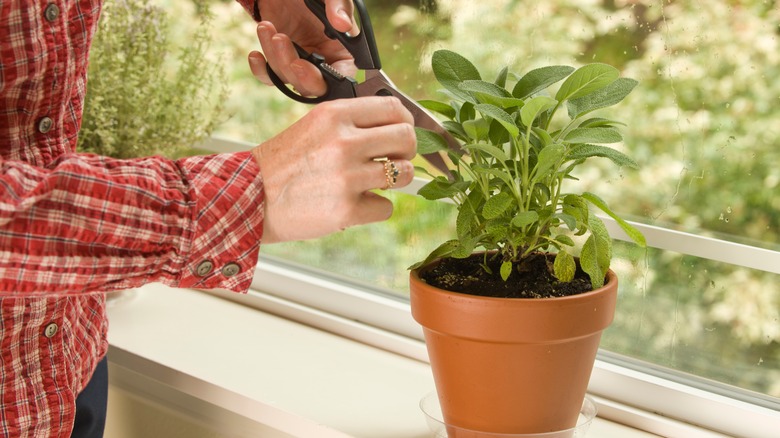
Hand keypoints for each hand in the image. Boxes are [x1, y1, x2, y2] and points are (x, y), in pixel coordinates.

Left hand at [248, 0, 358, 96]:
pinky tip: (255, 55)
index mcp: (343, 50)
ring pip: (288, 78)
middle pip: (313, 86)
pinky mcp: (279, 61)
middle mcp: (324, 62)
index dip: (328, 79)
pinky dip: (261, 70)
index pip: (343, 76)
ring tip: (267, 28)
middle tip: (282, 41)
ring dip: (274, 56)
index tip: (305, 64)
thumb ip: (339, 6)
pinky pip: (270, 78)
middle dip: (294, 69)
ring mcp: (300, 63)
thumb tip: (343, 25)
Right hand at [252, 96, 416, 242]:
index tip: (400, 133)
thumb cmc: (285, 163)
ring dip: (394, 180)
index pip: (394, 109)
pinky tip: (350, 205)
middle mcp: (343, 142)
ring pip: (404, 174)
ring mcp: (346, 177)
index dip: (404, 122)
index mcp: (335, 115)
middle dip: (405, 152)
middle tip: (392, 160)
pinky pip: (386, 207)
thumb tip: (399, 126)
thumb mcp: (314, 126)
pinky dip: (373, 209)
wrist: (249, 198)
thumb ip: (352, 123)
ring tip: (370, 183)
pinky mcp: (347, 210)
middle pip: (407, 139)